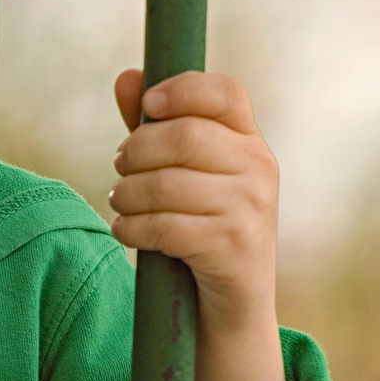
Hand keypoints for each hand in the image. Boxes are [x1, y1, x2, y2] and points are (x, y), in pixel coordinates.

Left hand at [109, 70, 288, 380]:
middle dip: (137, 150)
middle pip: (184, 136)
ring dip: (127, 194)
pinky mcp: (233, 249)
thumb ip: (153, 126)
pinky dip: (132, 228)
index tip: (148, 105)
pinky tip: (125, 230)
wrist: (231, 302)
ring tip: (120, 202)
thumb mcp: (181, 173)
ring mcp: (251, 210)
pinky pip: (166, 227)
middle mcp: (260, 169)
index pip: (226, 93)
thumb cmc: (200, 224)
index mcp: (250, 141)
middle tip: (119, 166)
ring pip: (168, 184)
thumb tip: (127, 77)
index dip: (182, 89)